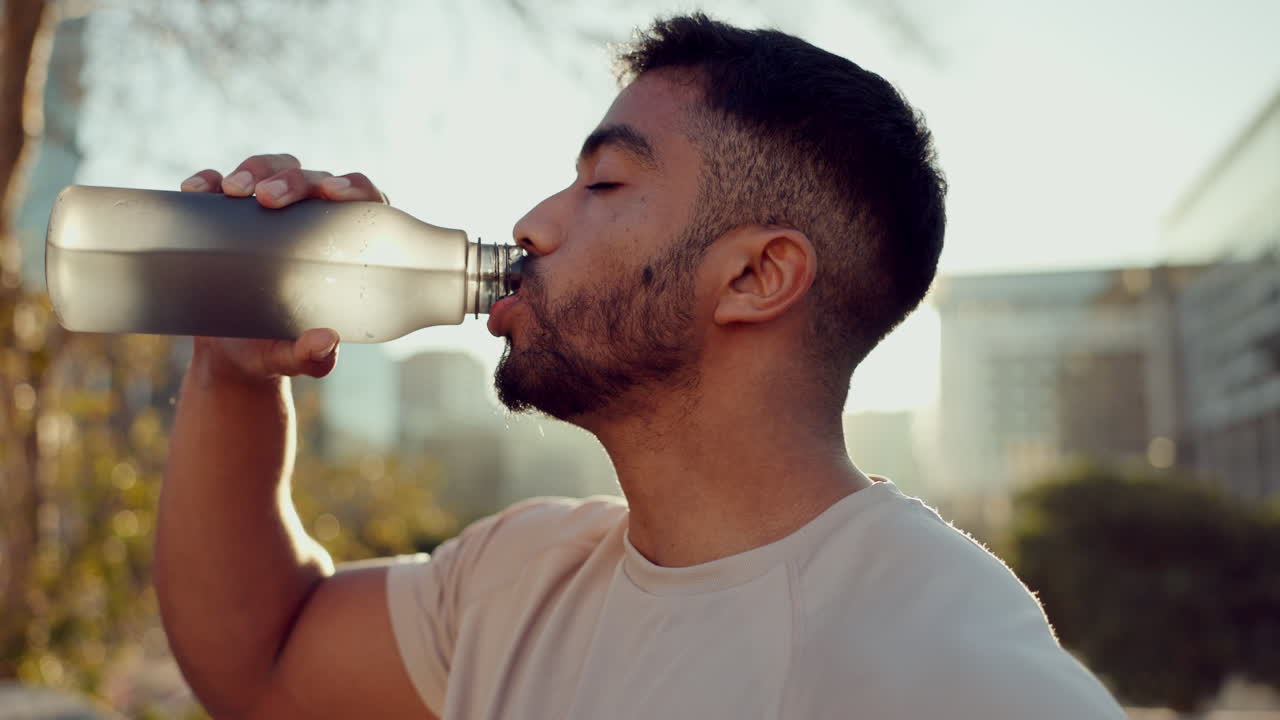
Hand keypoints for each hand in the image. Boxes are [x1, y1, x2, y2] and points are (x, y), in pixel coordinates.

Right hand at [179, 153, 387, 381]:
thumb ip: (313, 355)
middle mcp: (312, 218)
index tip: (334, 194)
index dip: (355, 188)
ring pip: (272, 169)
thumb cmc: (277, 349)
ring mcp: (270, 211)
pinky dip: (210, 180)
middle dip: (293, 181)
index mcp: (345, 245)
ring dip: (255, 171)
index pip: (362, 203)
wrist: (231, 353)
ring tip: (234, 191)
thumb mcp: (295, 358)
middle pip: (313, 179)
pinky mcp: (228, 213)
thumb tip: (325, 342)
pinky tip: (197, 189)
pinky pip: (220, 183)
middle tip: (268, 198)